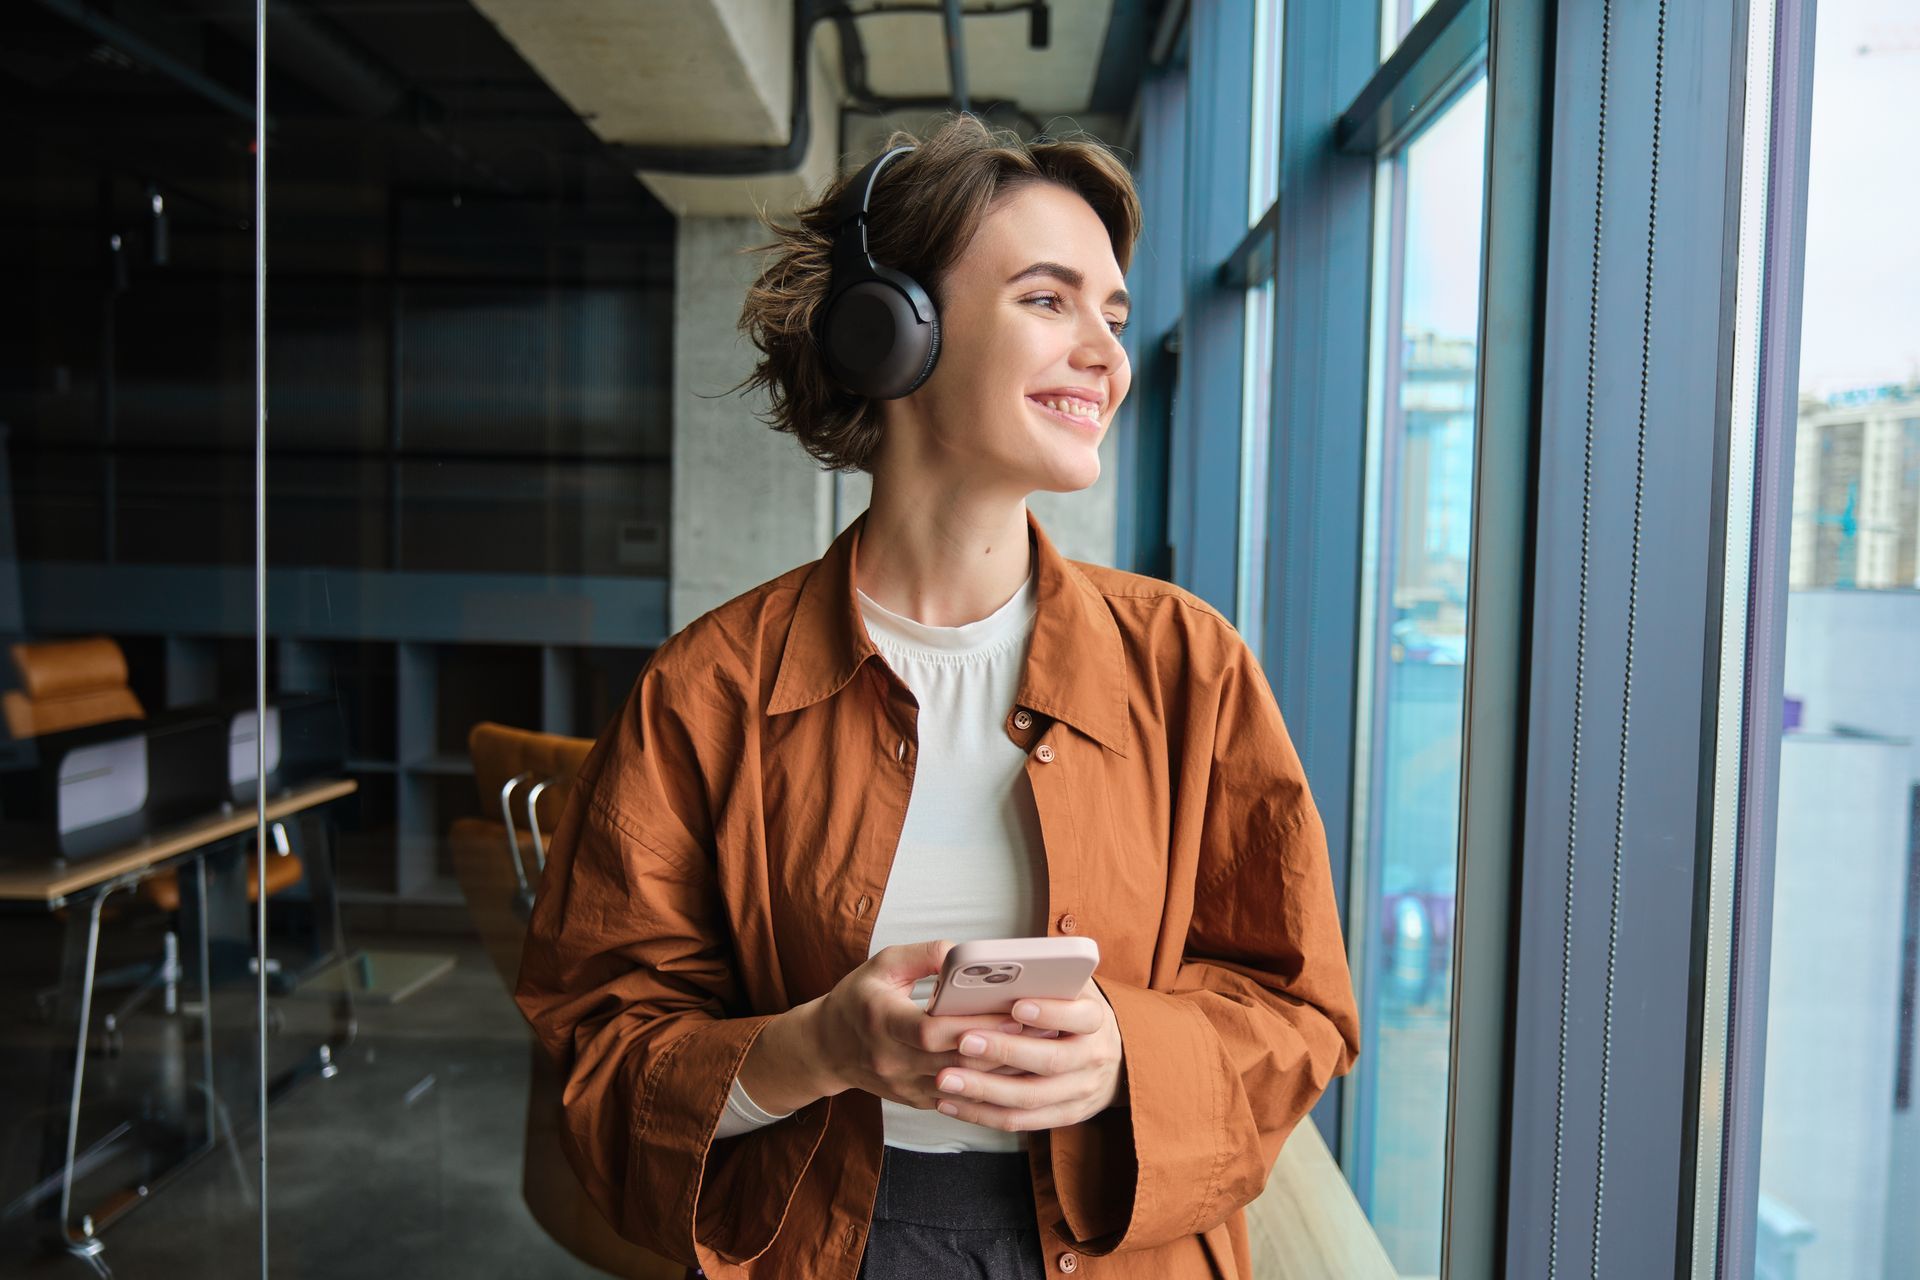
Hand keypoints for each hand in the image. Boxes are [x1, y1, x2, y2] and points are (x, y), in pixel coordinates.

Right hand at [808, 940, 1030, 1111]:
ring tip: (1042, 1049)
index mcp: (880, 1021)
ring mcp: (904, 1086)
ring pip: (963, 1086)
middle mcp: (891, 1060)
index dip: (972, 1024)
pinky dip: (989, 1086)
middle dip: (1001, 1046)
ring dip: (1003, 1070)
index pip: (929, 1030)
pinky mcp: (916, 1100)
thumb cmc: (859, 999)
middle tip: (1044, 1030)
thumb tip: (965, 953)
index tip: (1012, 1012)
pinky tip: (1019, 1071)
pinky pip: (959, 1099)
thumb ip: (924, 955)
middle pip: (954, 1060)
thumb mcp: (883, 964)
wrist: (827, 1048)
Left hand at [927, 977, 1125, 1132]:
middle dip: (1004, 1052)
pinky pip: (1019, 1121)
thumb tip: (999, 965)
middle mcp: (1093, 1058)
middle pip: (1050, 1061)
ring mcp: (1079, 1092)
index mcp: (1096, 1020)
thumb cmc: (1073, 1011)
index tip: (1016, 1006)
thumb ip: (1045, 977)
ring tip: (945, 1079)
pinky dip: (982, 1114)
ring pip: (1029, 1097)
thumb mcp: (1071, 987)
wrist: (1109, 1058)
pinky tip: (950, 1102)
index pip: (1080, 1016)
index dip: (1049, 1012)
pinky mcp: (1062, 1116)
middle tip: (963, 1042)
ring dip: (983, 1090)